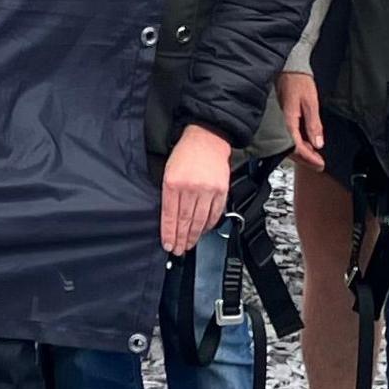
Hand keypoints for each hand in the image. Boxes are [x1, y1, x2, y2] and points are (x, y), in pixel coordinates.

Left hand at [159, 124, 233, 256]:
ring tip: (189, 245)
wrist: (207, 137)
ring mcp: (207, 190)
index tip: (168, 244)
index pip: (169, 214)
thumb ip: (168, 194)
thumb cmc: (185, 153)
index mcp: (173, 182)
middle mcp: (190, 187)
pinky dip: (209, 225)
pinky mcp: (221, 190)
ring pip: (200, 220)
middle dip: (181, 239)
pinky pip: (215, 213)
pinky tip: (204, 231)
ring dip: (194, 236)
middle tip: (178, 250)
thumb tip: (169, 218)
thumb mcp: (168, 170)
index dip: (168, 232)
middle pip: (185, 220)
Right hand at [277, 71, 322, 168]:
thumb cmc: (299, 81)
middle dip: (306, 159)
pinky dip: (298, 143)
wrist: (289, 68)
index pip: (298, 147)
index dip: (309, 158)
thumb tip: (318, 143)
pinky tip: (307, 143)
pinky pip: (288, 136)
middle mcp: (282, 124)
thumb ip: (314, 124)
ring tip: (315, 157)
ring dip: (302, 152)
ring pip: (289, 144)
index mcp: (288, 121)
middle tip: (319, 165)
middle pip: (292, 149)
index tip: (320, 164)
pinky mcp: (281, 118)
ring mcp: (280, 121)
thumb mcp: (311, 103)